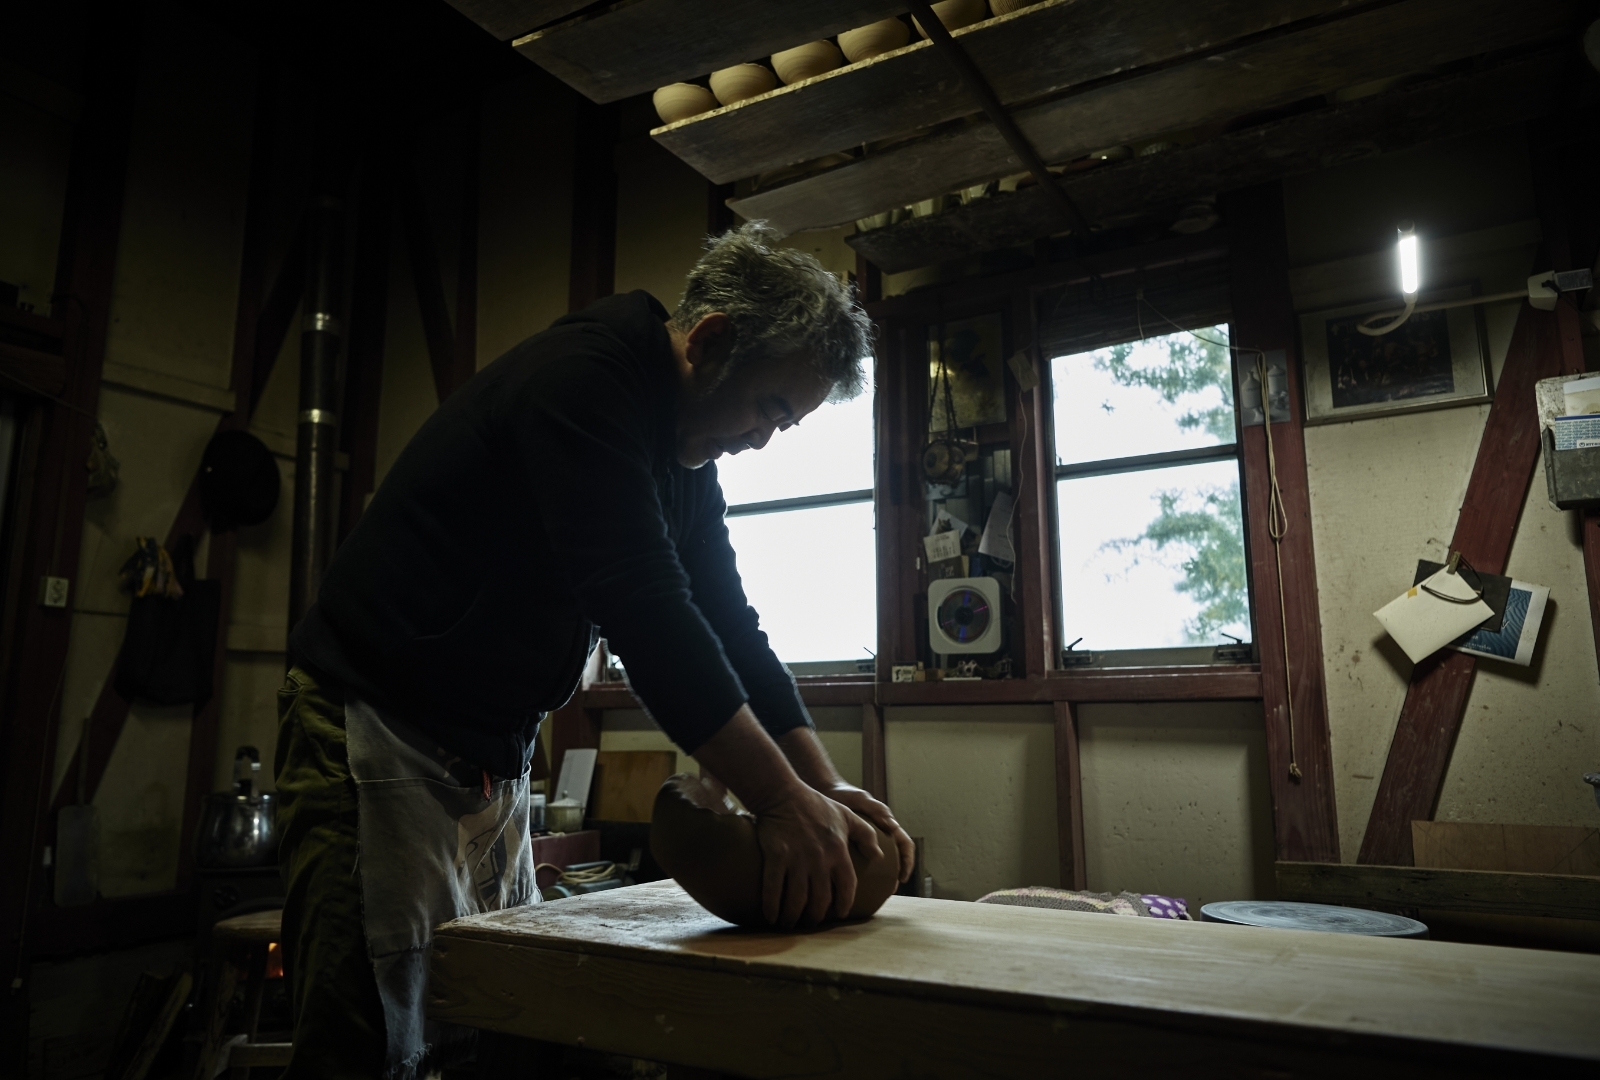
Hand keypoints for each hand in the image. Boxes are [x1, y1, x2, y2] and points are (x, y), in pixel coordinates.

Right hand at [755, 783, 878, 927]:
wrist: (784, 794)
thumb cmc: (816, 805)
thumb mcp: (847, 816)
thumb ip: (866, 835)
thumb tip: (879, 856)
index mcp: (839, 852)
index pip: (846, 887)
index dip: (843, 905)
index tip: (839, 914)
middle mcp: (820, 860)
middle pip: (820, 900)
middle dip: (815, 917)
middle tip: (810, 923)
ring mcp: (797, 859)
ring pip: (796, 899)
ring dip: (793, 917)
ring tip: (789, 924)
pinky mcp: (776, 856)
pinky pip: (773, 888)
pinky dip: (772, 906)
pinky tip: (770, 916)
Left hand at [822, 783, 915, 883]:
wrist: (825, 792)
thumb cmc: (846, 794)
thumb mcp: (861, 800)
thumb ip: (877, 810)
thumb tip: (893, 827)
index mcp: (886, 825)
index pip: (905, 845)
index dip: (908, 862)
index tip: (902, 877)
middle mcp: (879, 836)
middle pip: (894, 859)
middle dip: (894, 876)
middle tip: (888, 891)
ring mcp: (865, 842)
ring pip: (878, 864)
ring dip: (879, 878)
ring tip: (873, 894)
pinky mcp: (851, 846)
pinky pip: (860, 864)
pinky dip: (860, 875)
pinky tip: (850, 885)